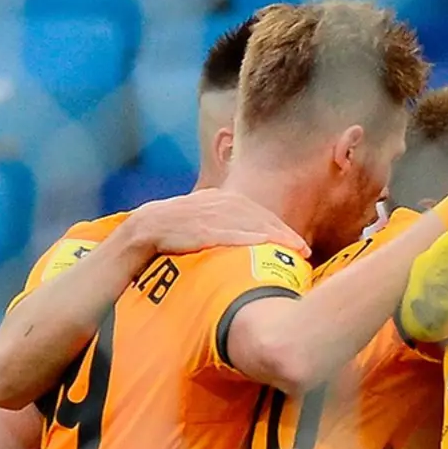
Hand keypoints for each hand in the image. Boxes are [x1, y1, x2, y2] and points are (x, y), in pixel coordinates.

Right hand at [132, 189, 310, 257]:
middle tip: (304, 250)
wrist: (144, 229)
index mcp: (222, 198)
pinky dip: (247, 236)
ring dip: (273, 235)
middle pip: (259, 216)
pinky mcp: (199, 229)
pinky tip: (263, 243)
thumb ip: (227, 222)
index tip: (298, 243)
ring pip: (248, 223)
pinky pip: (228, 232)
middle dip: (284, 232)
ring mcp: (209, 215)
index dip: (280, 227)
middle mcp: (219, 202)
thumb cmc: (177, 228)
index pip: (259, 212)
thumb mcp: (204, 218)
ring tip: (292, 249)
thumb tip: (252, 237)